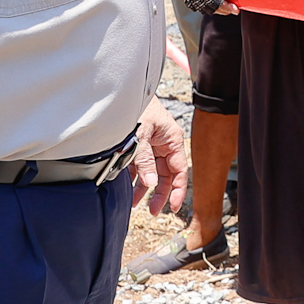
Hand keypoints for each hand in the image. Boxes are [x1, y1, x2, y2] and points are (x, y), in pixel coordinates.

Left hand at [132, 96, 188, 214]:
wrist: (124, 93)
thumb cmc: (139, 108)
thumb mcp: (142, 135)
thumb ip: (145, 160)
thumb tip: (149, 184)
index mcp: (173, 141)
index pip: (180, 171)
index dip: (178, 190)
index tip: (173, 207)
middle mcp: (165, 146)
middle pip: (166, 176)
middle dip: (159, 194)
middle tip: (152, 211)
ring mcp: (153, 147)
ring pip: (151, 173)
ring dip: (143, 188)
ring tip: (133, 202)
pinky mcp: (140, 147)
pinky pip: (139, 167)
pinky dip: (134, 177)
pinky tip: (126, 187)